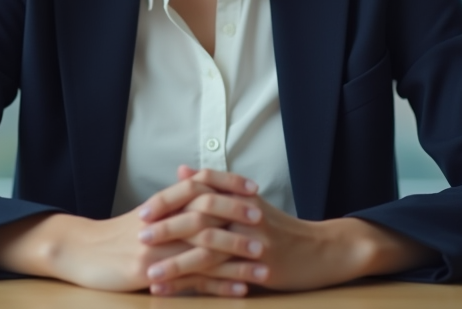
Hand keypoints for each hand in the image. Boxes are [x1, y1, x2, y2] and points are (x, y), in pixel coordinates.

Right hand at [0, 174, 263, 293]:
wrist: (79, 252)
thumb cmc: (115, 235)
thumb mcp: (146, 214)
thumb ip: (173, 202)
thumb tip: (199, 186)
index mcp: (161, 204)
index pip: (200, 185)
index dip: (228, 185)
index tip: (254, 188)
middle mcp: (161, 222)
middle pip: (205, 212)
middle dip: (237, 216)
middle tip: (265, 220)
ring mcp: (156, 247)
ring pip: (202, 248)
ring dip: (236, 255)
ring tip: (263, 261)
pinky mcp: (150, 273)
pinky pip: (191, 279)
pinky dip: (218, 284)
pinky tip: (239, 288)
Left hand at [140, 166, 429, 294]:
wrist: (322, 250)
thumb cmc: (279, 228)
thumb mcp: (247, 202)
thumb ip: (214, 186)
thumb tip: (182, 170)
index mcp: (240, 195)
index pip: (200, 187)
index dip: (170, 198)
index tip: (144, 210)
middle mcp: (246, 213)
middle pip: (200, 214)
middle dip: (168, 226)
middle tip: (139, 235)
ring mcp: (254, 239)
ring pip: (209, 248)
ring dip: (176, 261)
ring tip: (150, 272)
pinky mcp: (260, 265)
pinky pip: (223, 276)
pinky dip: (196, 285)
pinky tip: (178, 292)